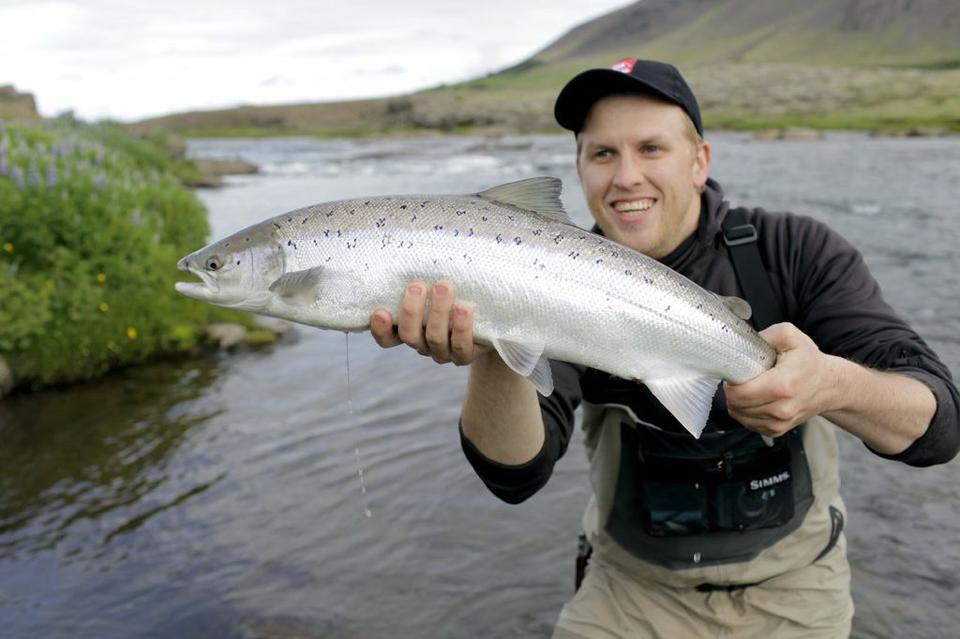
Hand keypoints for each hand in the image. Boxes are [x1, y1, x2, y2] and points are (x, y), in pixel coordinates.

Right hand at [369, 280, 488, 364]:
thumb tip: (413, 243)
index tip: (380, 311)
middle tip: (417, 286)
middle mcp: (423, 343)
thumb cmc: (457, 293)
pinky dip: (461, 327)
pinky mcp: (466, 355)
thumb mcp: (436, 284)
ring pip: (434, 338)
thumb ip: (423, 274)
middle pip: (409, 336)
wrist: (489, 318)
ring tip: (444, 286)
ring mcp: (444, 351)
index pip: (387, 337)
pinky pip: (461, 346)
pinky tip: (464, 308)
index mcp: (410, 329)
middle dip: (411, 311)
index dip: (380, 329)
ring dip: (438, 312)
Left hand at [724, 323, 838, 437]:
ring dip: (737, 403)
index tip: (736, 372)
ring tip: (750, 388)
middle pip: (736, 406)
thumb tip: (743, 343)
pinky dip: (746, 412)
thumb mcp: (790, 337)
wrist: (829, 385)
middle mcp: (782, 409)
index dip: (730, 382)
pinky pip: (748, 424)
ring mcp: (780, 422)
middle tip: (742, 379)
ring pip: (739, 416)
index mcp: (783, 385)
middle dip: (732, 391)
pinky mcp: (777, 430)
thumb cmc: (808, 360)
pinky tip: (755, 400)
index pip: (739, 393)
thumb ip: (766, 336)